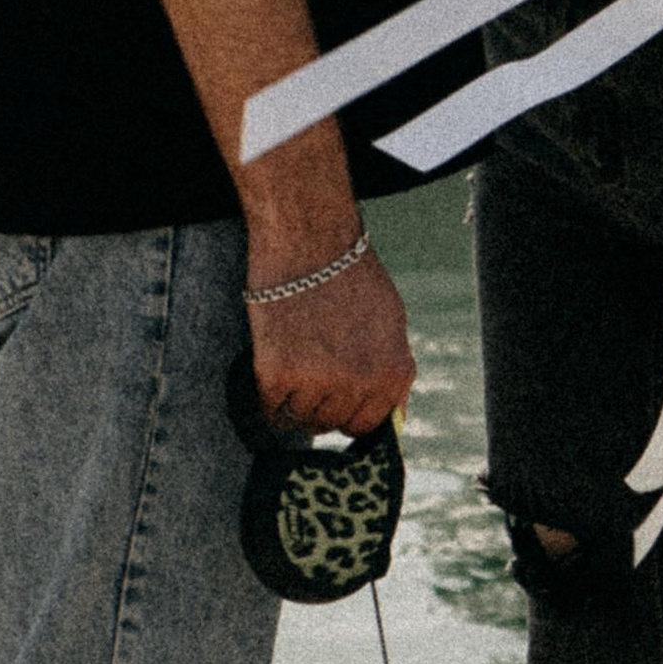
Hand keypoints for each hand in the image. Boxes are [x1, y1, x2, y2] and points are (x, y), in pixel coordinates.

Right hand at [248, 242, 414, 437]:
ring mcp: (318, 381)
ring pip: (300, 420)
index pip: (365, 425)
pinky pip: (271, 410)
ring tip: (292, 357)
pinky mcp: (277, 374)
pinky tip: (273, 365)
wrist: (309, 238)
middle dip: (319, 403)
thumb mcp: (392, 323)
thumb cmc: (351, 275)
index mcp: (392, 373)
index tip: (333, 396)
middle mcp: (359, 383)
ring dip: (293, 400)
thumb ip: (394, 373)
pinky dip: (268, 395)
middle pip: (330, 424)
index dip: (347, 410)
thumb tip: (394, 420)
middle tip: (307, 366)